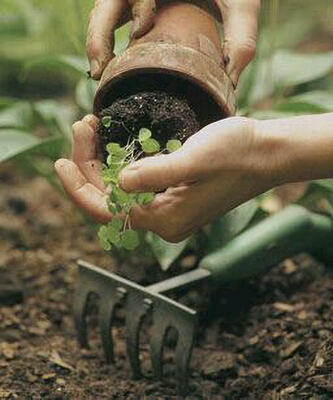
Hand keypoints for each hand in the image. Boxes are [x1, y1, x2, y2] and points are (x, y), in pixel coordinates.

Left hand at [55, 116, 272, 241]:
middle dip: (90, 166)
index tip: (59, 161)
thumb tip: (120, 182)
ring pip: (122, 190)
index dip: (79, 189)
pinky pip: (137, 183)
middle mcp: (164, 220)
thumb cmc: (237, 155)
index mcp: (166, 220)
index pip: (108, 212)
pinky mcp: (175, 193)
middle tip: (82, 126)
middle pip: (111, 199)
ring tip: (92, 127)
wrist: (267, 153)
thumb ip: (155, 175)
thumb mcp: (195, 161)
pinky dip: (121, 162)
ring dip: (103, 162)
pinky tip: (114, 142)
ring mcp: (170, 207)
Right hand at [87, 0, 260, 84]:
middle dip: (100, 35)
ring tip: (100, 75)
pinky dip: (106, 44)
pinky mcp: (133, 6)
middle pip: (106, 3)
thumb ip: (241, 37)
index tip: (141, 30)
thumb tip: (230, 82)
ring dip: (98, 43)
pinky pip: (110, 22)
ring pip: (102, 13)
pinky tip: (110, 68)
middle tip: (101, 71)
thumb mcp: (242, 3)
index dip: (137, 4)